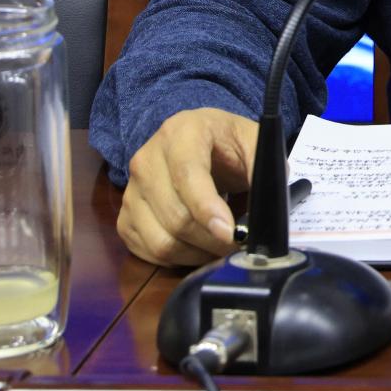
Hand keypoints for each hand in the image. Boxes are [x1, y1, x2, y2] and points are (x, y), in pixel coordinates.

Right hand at [118, 107, 258, 265]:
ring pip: (160, 239)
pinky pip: (146, 250)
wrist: (194, 139)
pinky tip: (197, 249)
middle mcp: (147, 159)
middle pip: (175, 215)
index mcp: (181, 132)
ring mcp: (132, 189)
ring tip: (220, 249)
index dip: (208, 208)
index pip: (187, 175)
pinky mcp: (125, 215)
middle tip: (238, 246)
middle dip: (211, 240)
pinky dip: (175, 259)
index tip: (231, 232)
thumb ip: (262, 169)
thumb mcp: (253, 141)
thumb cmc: (226, 141)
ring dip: (195, 254)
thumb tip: (265, 210)